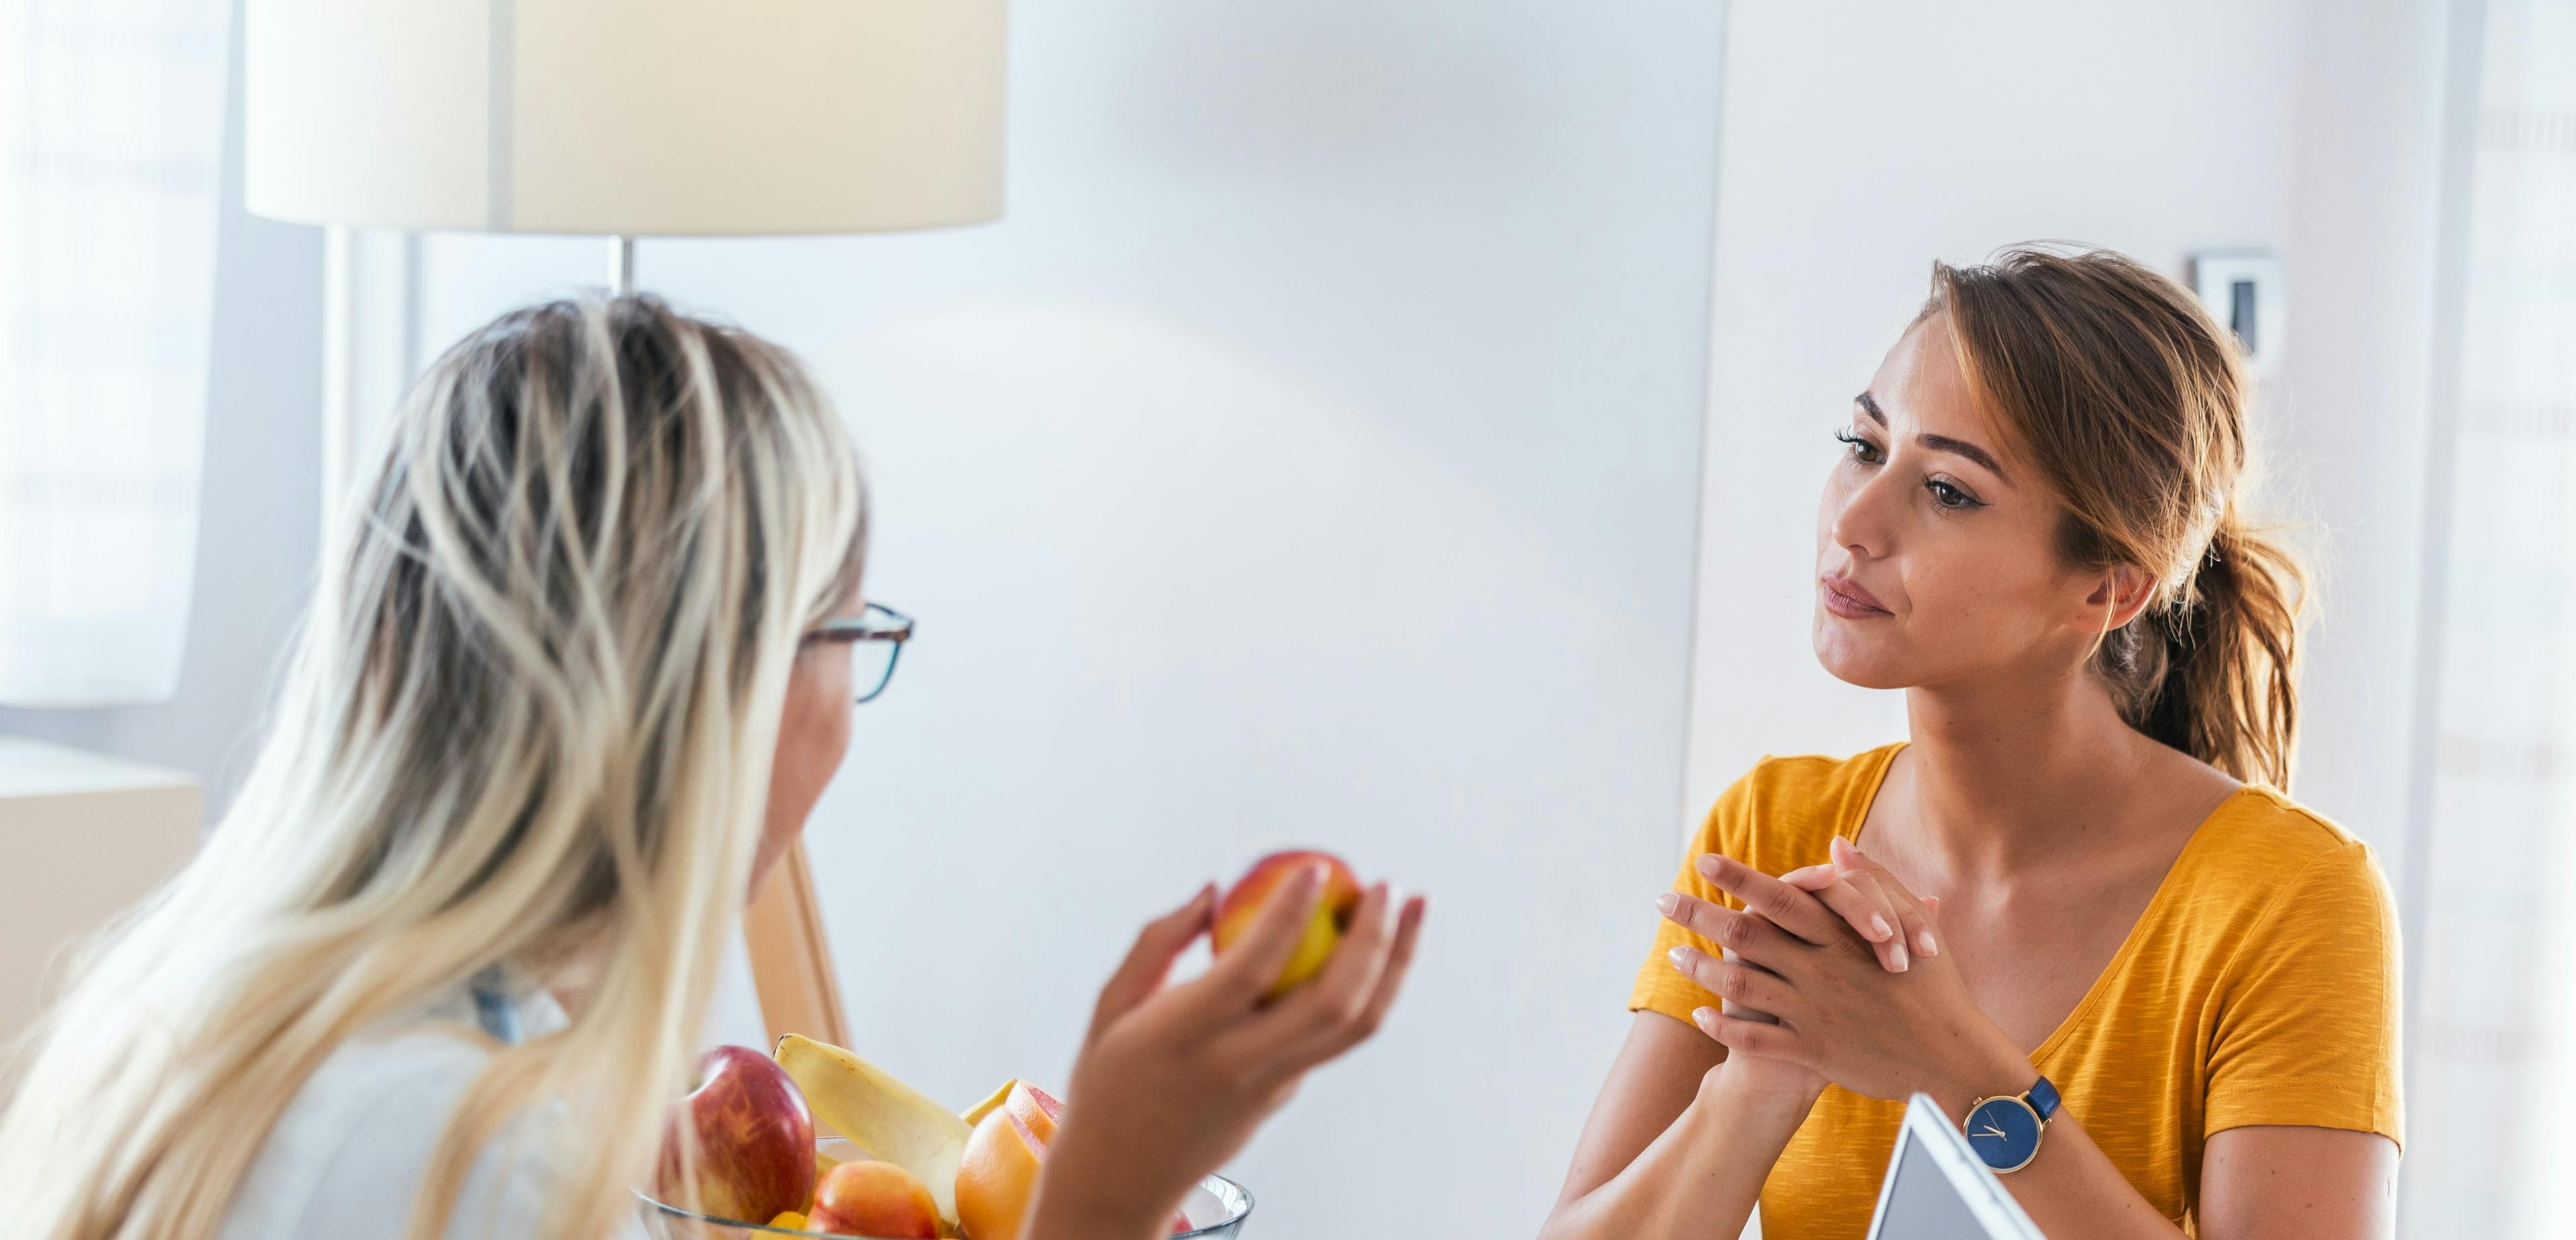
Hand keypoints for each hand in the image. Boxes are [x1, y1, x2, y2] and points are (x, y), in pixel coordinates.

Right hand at [1030, 869, 1427, 1239]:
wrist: (1121, 1182)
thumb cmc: (1107, 1084)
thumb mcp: (1110, 1008)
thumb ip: (1158, 943)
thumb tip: (1213, 891)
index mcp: (1185, 1036)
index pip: (1252, 970)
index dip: (1288, 915)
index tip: (1313, 869)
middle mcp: (1239, 1064)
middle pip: (1333, 1003)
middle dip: (1374, 939)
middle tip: (1388, 886)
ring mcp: (1273, 1086)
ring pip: (1355, 1026)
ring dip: (1395, 964)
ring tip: (1412, 908)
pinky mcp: (1288, 1093)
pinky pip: (1335, 1035)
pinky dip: (1365, 985)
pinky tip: (1367, 944)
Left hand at [1660, 844, 2025, 1107]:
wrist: (1955, 1059)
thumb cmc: (1938, 988)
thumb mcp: (1913, 927)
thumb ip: (1873, 884)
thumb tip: (1837, 846)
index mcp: (1844, 937)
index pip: (1781, 898)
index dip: (1738, 878)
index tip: (1703, 860)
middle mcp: (1822, 971)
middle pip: (1746, 935)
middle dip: (1699, 914)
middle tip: (1662, 900)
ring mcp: (1815, 1013)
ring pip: (1742, 986)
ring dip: (1702, 968)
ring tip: (1673, 953)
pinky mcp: (1814, 1052)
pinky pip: (1756, 1038)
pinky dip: (1724, 1025)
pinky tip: (1700, 1014)